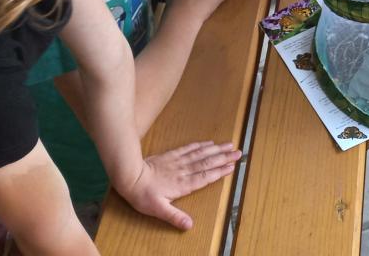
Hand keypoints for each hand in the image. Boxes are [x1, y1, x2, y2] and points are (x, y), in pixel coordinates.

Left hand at [119, 141, 241, 229]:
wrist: (130, 176)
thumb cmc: (143, 196)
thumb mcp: (158, 210)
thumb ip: (175, 217)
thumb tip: (190, 225)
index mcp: (183, 185)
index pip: (205, 177)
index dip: (219, 172)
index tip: (232, 166)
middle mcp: (183, 171)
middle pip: (207, 163)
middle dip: (223, 157)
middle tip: (238, 152)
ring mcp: (178, 161)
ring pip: (200, 154)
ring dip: (215, 149)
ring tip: (229, 145)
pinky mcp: (171, 155)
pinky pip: (188, 149)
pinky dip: (200, 145)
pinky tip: (208, 142)